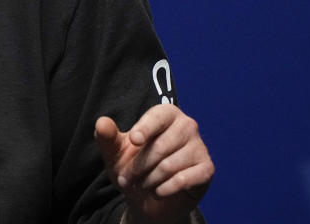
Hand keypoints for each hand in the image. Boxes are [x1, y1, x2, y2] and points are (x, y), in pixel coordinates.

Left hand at [94, 104, 213, 223]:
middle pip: (160, 147)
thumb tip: (102, 122)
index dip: (144, 129)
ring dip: (148, 181)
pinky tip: (157, 192)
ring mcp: (200, 147)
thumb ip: (106, 137)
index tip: (134, 141)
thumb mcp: (115, 152)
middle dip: (138, 167)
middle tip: (128, 178)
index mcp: (166, 114)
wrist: (149, 196)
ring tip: (142, 184)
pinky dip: (164, 190)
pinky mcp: (206, 169)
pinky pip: (183, 180)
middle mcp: (187, 126)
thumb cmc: (133, 166)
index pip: (157, 117)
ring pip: (169, 166)